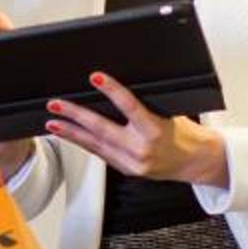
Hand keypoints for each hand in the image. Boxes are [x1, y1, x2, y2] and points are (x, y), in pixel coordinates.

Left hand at [44, 72, 226, 186]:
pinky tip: (70, 135)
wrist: (194, 161)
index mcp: (155, 130)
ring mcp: (132, 163)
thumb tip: (115, 89)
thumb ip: (144, 105)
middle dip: (76, 116)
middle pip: (102, 129)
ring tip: (53, 122)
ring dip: (71, 132)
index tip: (96, 78)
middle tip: (57, 105)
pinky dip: (83, 143)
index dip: (112, 91)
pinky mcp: (126, 170)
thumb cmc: (183, 134)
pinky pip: (100, 154)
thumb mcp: (169, 112)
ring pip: (95, 145)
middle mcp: (141, 149)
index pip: (130, 107)